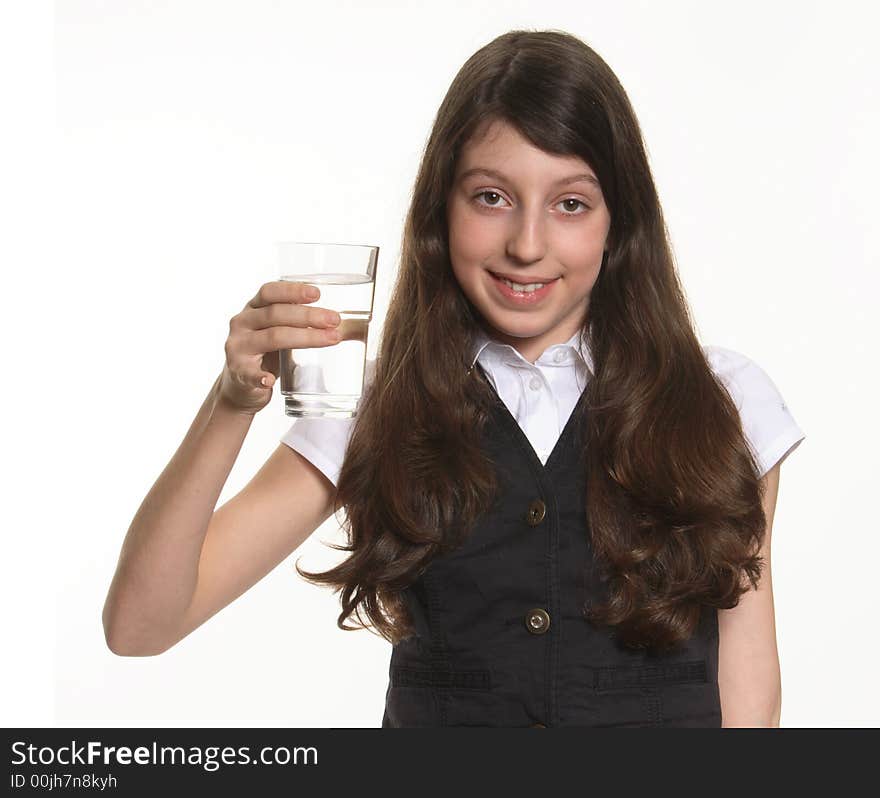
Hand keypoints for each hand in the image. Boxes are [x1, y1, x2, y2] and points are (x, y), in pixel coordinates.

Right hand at [217, 280, 340, 414]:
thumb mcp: (279, 332)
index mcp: (253, 309)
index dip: (293, 290)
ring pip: (272, 338)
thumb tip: (348, 326)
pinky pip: (249, 374)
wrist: (240, 386)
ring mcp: (238, 348)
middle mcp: (242, 323)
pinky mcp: (238, 373)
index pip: (270, 292)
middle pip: (276, 314)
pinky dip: (260, 377)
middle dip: (308, 315)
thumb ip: (301, 325)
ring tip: (330, 339)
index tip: (317, 294)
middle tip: (335, 320)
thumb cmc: (267, 354)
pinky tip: (270, 380)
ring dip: (304, 338)